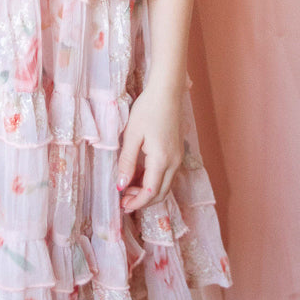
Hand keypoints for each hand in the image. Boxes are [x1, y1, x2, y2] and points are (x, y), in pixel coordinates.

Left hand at [115, 86, 184, 213]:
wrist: (167, 92)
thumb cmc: (147, 109)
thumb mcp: (132, 135)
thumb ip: (127, 162)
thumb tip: (121, 185)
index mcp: (162, 159)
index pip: (151, 192)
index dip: (137, 202)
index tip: (122, 206)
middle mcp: (174, 162)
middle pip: (161, 194)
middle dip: (142, 201)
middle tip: (124, 200)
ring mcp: (178, 158)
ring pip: (165, 185)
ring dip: (148, 192)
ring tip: (128, 188)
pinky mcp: (177, 152)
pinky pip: (167, 175)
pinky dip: (154, 181)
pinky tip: (139, 176)